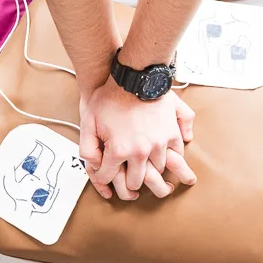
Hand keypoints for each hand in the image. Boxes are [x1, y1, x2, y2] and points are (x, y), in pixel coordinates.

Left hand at [78, 79, 197, 200]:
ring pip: (156, 172)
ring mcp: (158, 144)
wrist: (133, 78)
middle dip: (129, 184)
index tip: (106, 175)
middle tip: (127, 182)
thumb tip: (94, 165)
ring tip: (145, 170)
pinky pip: (175, 155)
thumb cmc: (110, 98)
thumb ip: (87, 148)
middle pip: (136, 182)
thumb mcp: (88, 122)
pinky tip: (161, 157)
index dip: (103, 178)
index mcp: (118, 151)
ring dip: (149, 171)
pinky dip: (169, 159)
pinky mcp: (172, 134)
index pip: (108, 177)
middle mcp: (140, 152)